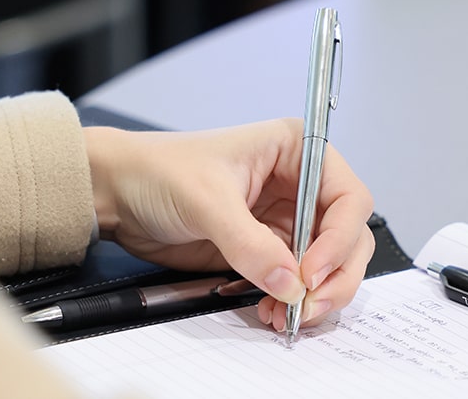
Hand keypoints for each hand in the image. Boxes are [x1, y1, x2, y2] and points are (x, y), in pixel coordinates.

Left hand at [84, 118, 374, 328]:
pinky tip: (271, 312)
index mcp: (296, 152)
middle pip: (348, 237)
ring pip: (326, 266)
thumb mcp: (207, 201)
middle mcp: (299, 186)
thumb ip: (250, 245)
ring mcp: (284, 221)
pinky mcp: (264, 252)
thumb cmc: (159, 171)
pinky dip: (290, 302)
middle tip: (310, 305)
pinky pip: (294, 283)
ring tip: (285, 315)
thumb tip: (291, 285)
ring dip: (314, 296)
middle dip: (335, 275)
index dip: (340, 239)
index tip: (314, 271)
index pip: (349, 199)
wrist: (117, 193)